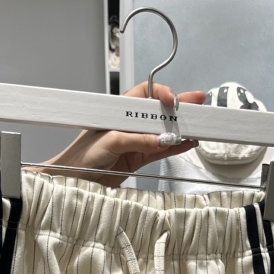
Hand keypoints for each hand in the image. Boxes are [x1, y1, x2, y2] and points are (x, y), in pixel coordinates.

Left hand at [37, 81, 206, 185]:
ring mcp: (136, 141)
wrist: (74, 179)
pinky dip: (175, 147)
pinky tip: (187, 143)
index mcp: (120, 111)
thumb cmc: (82, 156)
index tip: (174, 101)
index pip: (146, 94)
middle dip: (179, 108)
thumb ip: (138, 140)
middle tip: (199, 104)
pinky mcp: (138, 158)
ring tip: (198, 126)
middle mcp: (129, 124)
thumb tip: (161, 140)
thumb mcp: (111, 142)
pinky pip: (161, 150)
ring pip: (163, 132)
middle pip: (159, 112)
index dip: (162, 94)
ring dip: (180, 129)